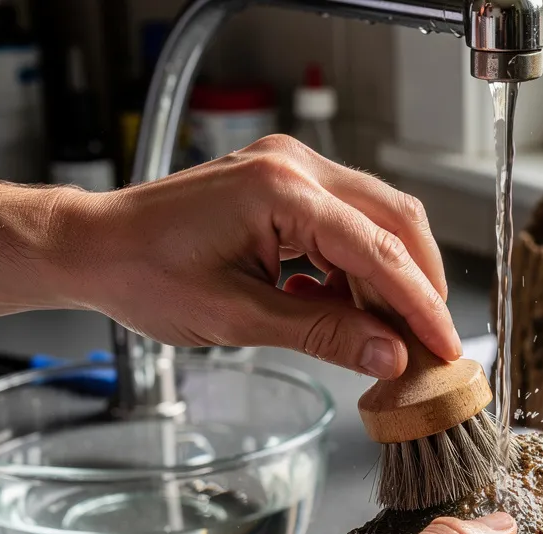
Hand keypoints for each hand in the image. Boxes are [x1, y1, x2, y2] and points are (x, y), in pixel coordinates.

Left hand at [13, 136, 461, 375]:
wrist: (96, 247)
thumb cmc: (146, 274)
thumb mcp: (240, 317)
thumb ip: (325, 333)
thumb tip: (390, 357)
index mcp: (281, 191)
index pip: (380, 251)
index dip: (421, 306)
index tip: (446, 348)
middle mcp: (295, 167)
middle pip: (397, 222)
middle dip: (422, 286)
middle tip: (432, 343)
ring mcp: (292, 170)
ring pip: (380, 222)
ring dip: (393, 281)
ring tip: (392, 335)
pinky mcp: (287, 185)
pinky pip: (349, 224)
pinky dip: (361, 270)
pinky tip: (351, 308)